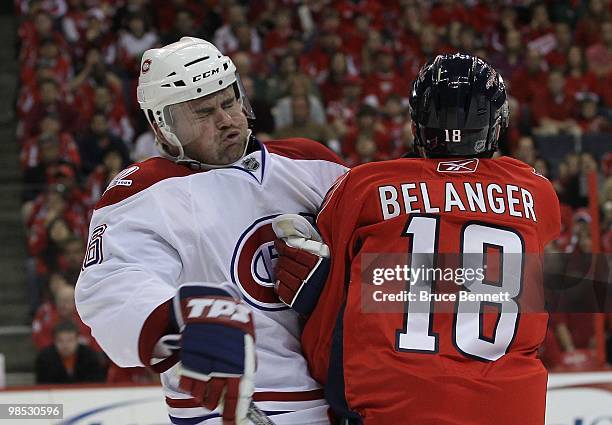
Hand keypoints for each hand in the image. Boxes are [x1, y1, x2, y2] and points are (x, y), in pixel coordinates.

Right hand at [171, 283, 254, 424]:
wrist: (206, 304)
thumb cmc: (229, 321)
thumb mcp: (244, 338)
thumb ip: (246, 359)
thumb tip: (249, 376)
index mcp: (240, 361)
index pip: (238, 395)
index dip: (234, 413)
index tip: (232, 424)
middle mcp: (222, 366)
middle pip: (216, 399)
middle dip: (215, 404)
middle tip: (214, 402)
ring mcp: (203, 364)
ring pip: (200, 395)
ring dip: (202, 397)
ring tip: (204, 391)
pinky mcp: (188, 361)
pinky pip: (187, 384)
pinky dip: (189, 386)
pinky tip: (194, 380)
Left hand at [272, 214, 329, 314]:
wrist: (337, 298)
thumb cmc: (331, 275)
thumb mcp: (327, 258)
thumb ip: (315, 248)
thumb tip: (300, 238)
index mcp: (316, 262)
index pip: (293, 252)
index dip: (282, 247)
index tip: (278, 243)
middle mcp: (308, 275)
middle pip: (286, 263)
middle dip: (281, 258)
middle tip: (280, 256)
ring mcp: (302, 288)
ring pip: (282, 275)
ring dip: (278, 270)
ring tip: (280, 267)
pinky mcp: (297, 300)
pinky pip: (282, 290)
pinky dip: (278, 285)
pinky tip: (280, 281)